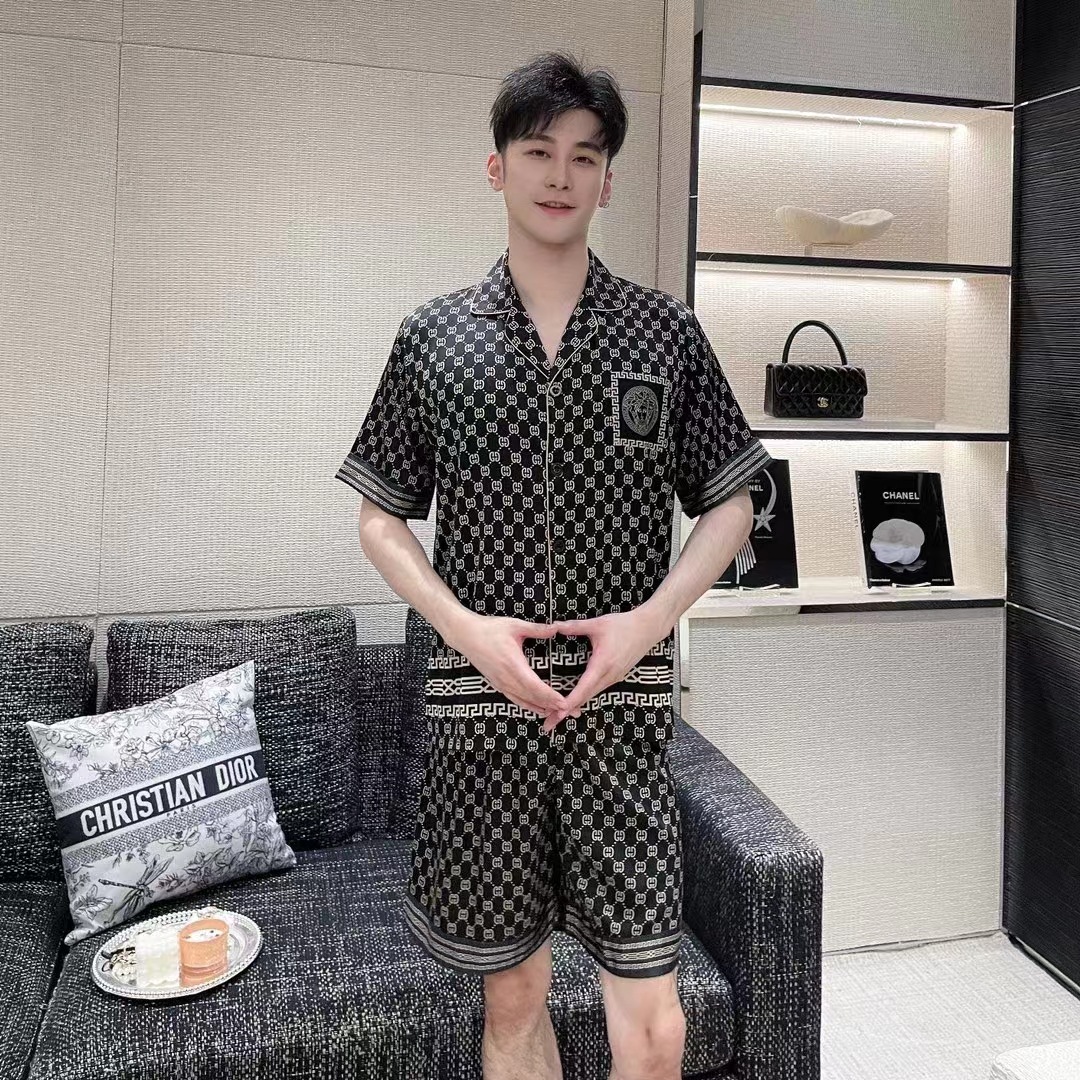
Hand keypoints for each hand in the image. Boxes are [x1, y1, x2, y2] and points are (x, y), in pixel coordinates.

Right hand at [445, 612, 574, 720]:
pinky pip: (515, 699)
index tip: (565, 703)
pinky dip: (528, 706)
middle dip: (552, 706)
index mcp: (513, 664)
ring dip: (542, 708)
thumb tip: (556, 628)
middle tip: (571, 712)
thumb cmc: (490, 629)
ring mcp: (501, 683)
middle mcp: (507, 678)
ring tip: (559, 713)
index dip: (551, 697)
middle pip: (533, 698)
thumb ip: (537, 629)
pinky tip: (539, 709)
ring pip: (524, 701)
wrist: (465, 635)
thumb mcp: (515, 625)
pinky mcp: (497, 684)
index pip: (535, 686)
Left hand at [542, 608, 668, 733]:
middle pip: (585, 697)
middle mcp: (609, 675)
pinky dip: (585, 697)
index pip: (583, 687)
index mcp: (602, 664)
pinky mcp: (616, 676)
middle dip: (566, 711)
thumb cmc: (623, 625)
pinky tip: (575, 701)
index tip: (557, 712)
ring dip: (575, 706)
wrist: (648, 629)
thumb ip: (575, 626)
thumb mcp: (597, 624)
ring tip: (557, 715)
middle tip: (549, 723)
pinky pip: (598, 690)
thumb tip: (554, 626)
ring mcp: (614, 678)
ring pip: (592, 695)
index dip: (569, 701)